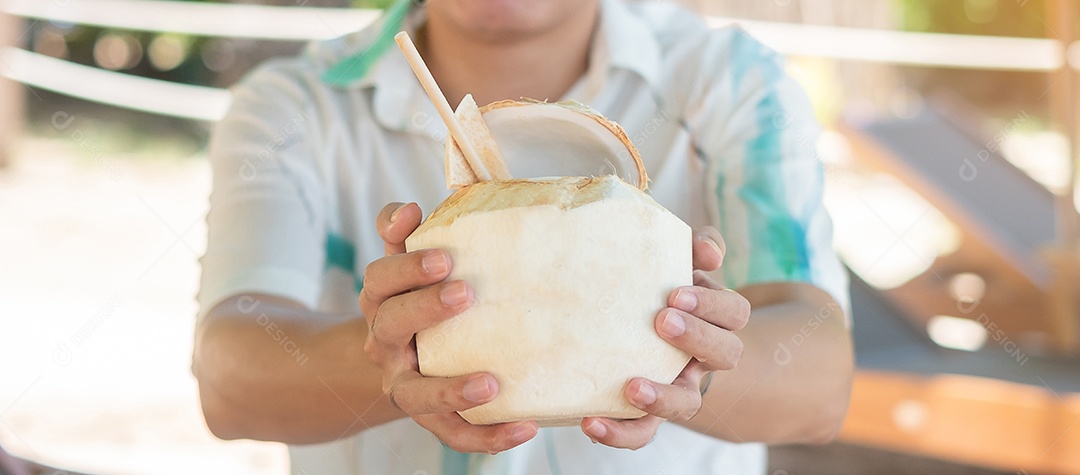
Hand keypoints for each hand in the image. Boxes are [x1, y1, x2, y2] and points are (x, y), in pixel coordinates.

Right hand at [358, 202, 538, 453]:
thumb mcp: (409, 259)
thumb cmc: (422, 293)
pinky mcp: (431, 417)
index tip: (444, 257)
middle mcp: (385, 344)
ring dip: (451, 390)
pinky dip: (488, 436)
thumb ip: (404, 232)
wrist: (408, 354)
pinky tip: (525, 428)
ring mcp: (405, 384)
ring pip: (416, 393)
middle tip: (465, 293)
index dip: (406, 268)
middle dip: (425, 308)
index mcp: (381, 300)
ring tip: (490, 384)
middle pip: (390, 326)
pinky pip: (455, 434)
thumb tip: (407, 209)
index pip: (380, 280)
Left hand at [582, 227, 749, 448]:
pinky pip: (642, 432)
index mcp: (715, 318)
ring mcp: (678, 387)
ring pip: (688, 404)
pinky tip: (590, 423)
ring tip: (632, 387)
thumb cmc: (659, 286)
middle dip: (698, 337)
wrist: (634, 327)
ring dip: (664, 397)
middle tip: (662, 320)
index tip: (675, 292)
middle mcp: (704, 357)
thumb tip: (708, 250)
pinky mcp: (648, 412)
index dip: (712, 305)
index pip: (735, 312)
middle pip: (727, 355)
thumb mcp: (679, 260)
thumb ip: (697, 246)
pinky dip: (621, 433)